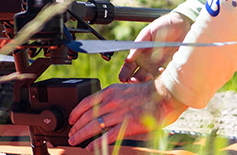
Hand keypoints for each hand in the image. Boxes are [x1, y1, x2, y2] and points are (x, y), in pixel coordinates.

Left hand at [67, 79, 187, 145]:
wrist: (166, 94)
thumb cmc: (150, 93)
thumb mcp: (126, 89)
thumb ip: (115, 98)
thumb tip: (106, 108)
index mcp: (111, 91)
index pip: (86, 102)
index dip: (75, 112)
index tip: (71, 119)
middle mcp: (112, 101)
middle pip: (87, 115)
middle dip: (76, 126)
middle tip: (71, 133)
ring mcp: (119, 113)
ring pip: (93, 125)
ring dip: (81, 134)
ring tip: (74, 141)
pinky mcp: (127, 124)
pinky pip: (107, 135)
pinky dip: (96, 142)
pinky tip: (90, 147)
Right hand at [119, 11, 192, 81]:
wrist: (182, 24)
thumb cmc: (163, 25)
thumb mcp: (148, 32)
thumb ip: (139, 44)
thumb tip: (129, 58)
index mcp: (139, 53)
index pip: (129, 66)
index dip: (125, 73)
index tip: (123, 79)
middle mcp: (147, 61)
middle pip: (137, 75)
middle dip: (134, 81)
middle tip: (132, 81)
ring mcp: (158, 65)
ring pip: (149, 78)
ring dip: (146, 81)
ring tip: (147, 77)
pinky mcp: (169, 66)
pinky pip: (163, 75)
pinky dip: (160, 76)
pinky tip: (161, 71)